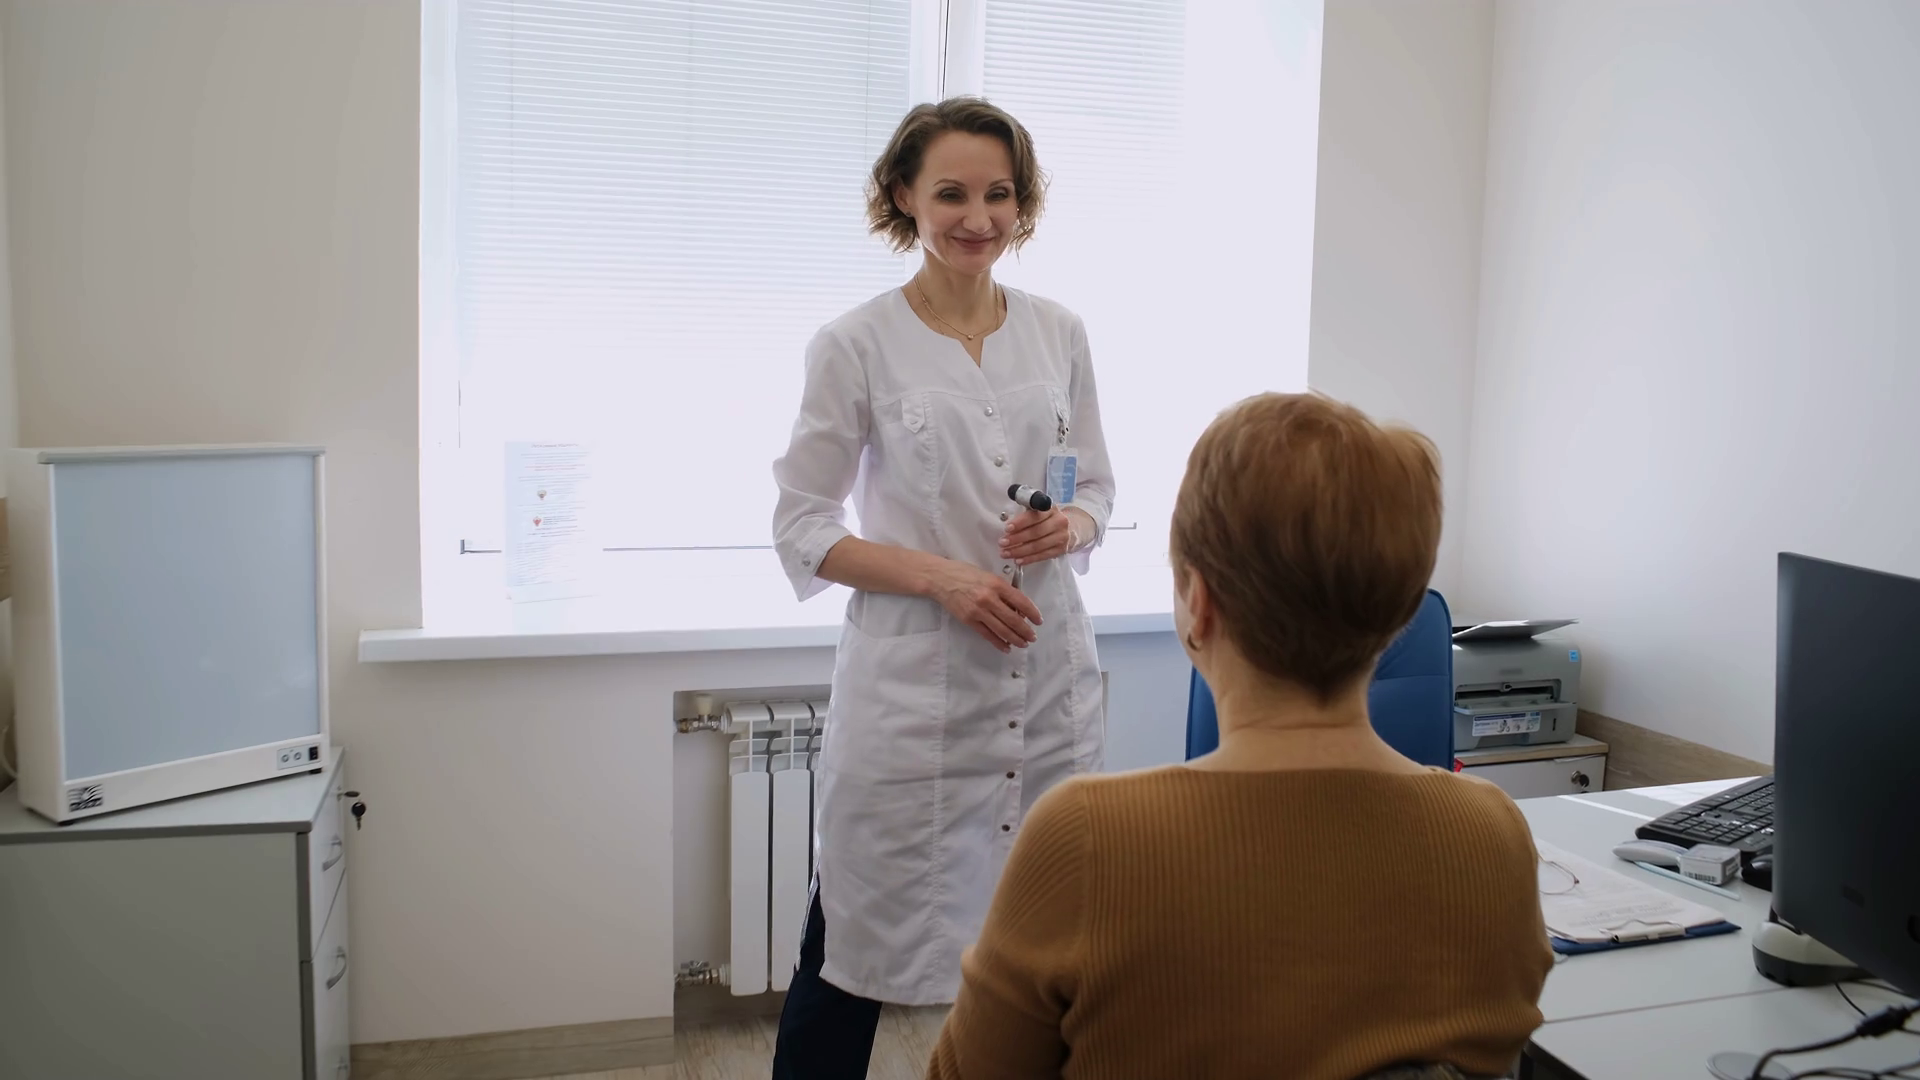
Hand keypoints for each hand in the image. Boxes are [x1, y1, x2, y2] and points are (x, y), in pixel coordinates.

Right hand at [927, 557, 1042, 652]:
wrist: (941, 578)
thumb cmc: (964, 573)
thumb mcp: (988, 575)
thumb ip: (1002, 589)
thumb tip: (1017, 607)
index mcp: (996, 584)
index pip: (1021, 601)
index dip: (1032, 613)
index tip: (1038, 620)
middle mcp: (989, 598)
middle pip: (1013, 619)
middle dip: (1026, 631)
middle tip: (1033, 637)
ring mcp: (978, 611)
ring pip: (1002, 630)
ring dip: (1015, 639)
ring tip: (1023, 643)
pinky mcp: (969, 620)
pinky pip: (987, 634)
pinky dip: (998, 642)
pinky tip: (1006, 647)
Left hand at [1000, 507, 1076, 565]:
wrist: (1065, 529)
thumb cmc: (1044, 519)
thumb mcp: (1037, 511)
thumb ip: (1024, 514)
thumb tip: (1006, 523)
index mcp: (1051, 509)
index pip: (1035, 515)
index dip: (1020, 522)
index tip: (1007, 528)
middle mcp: (1059, 521)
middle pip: (1036, 532)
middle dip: (1017, 538)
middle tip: (1002, 543)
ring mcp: (1061, 536)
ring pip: (1038, 545)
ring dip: (1020, 551)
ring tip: (1006, 553)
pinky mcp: (1061, 549)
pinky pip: (1043, 555)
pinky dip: (1029, 559)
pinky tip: (1018, 560)